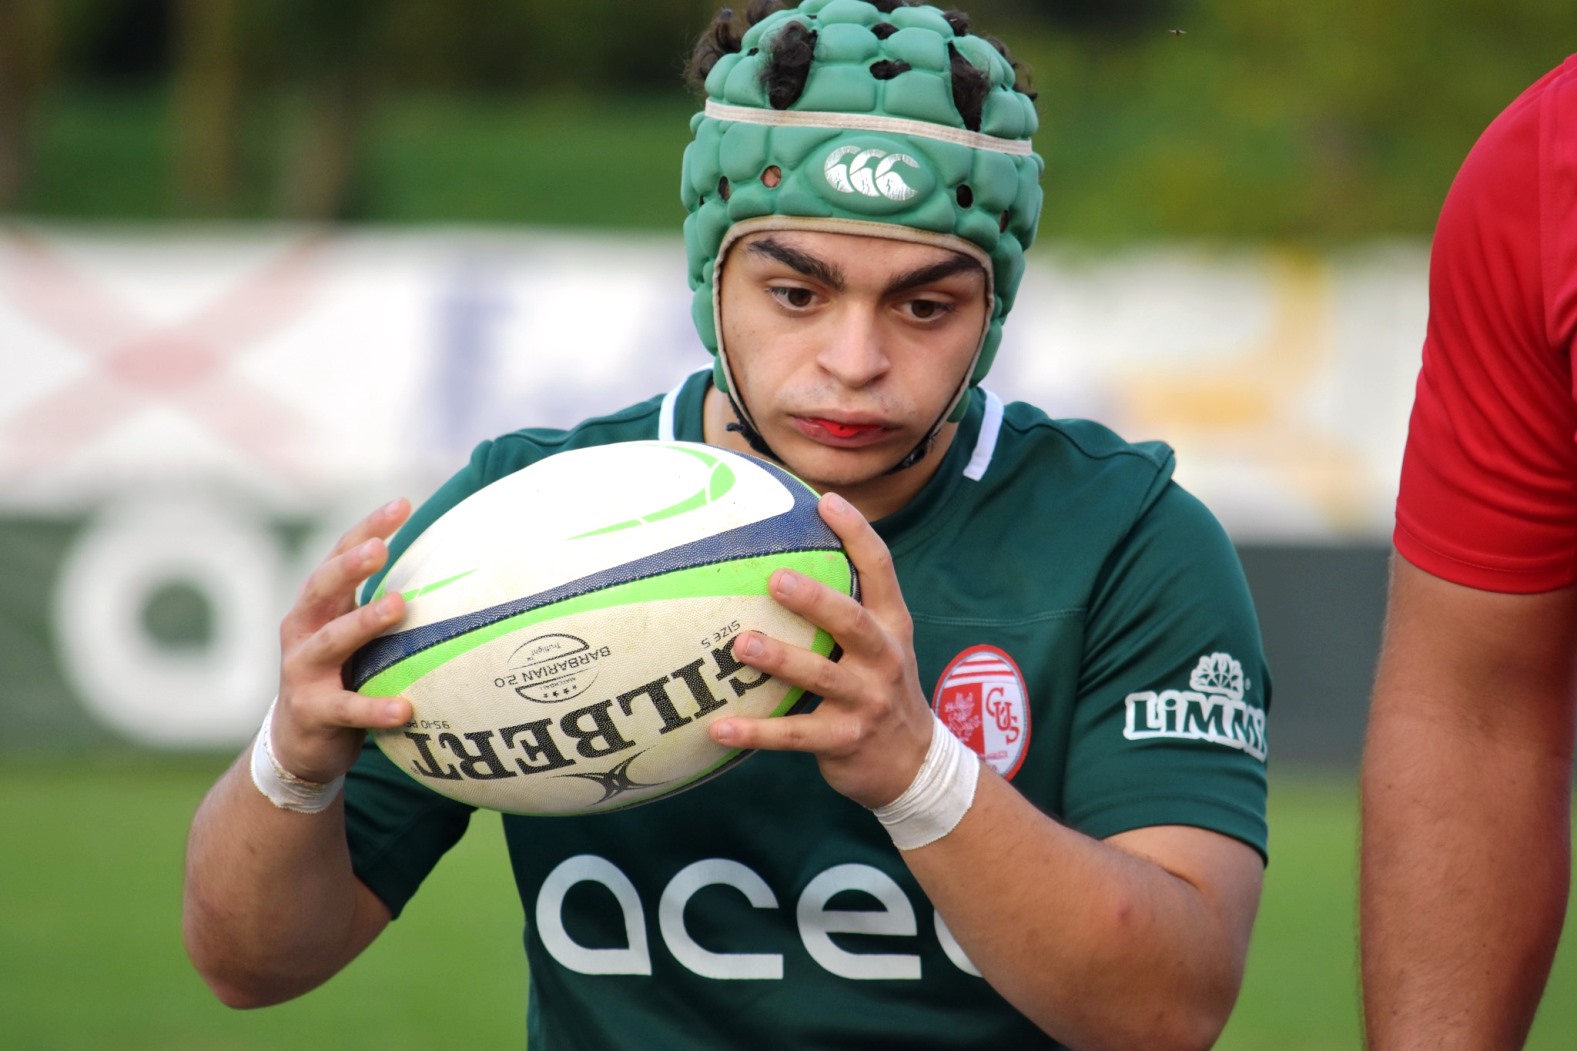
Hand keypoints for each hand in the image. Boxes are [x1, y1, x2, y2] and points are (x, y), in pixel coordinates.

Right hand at [270, 498, 414, 783]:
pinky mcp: (312, 712)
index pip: (340, 556)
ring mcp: (303, 670)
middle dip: (350, 566)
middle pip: (323, 588)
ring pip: (331, 641)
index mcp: (318, 606)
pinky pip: (347, 708)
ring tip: (397, 605)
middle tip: (380, 548)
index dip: (368, 529)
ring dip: (363, 622)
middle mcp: (303, 630)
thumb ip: (384, 605)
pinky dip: (374, 707)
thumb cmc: (340, 675)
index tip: (402, 504)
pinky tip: (405, 708)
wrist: (298, 742)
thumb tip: (450, 573)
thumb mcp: (354, 635)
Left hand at [709, 492, 933, 808]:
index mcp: (892, 625)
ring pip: (822, 676)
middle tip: (775, 578)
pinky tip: (718, 727)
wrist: (914, 765)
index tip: (827, 502)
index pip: (881, 570)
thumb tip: (785, 557)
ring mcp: (867, 701)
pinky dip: (756, 732)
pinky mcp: (845, 740)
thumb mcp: (881, 644)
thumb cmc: (880, 689)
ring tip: (741, 644)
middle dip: (815, 599)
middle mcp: (884, 658)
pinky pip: (794, 736)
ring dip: (781, 659)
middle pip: (852, 621)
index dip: (857, 534)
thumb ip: (847, 608)